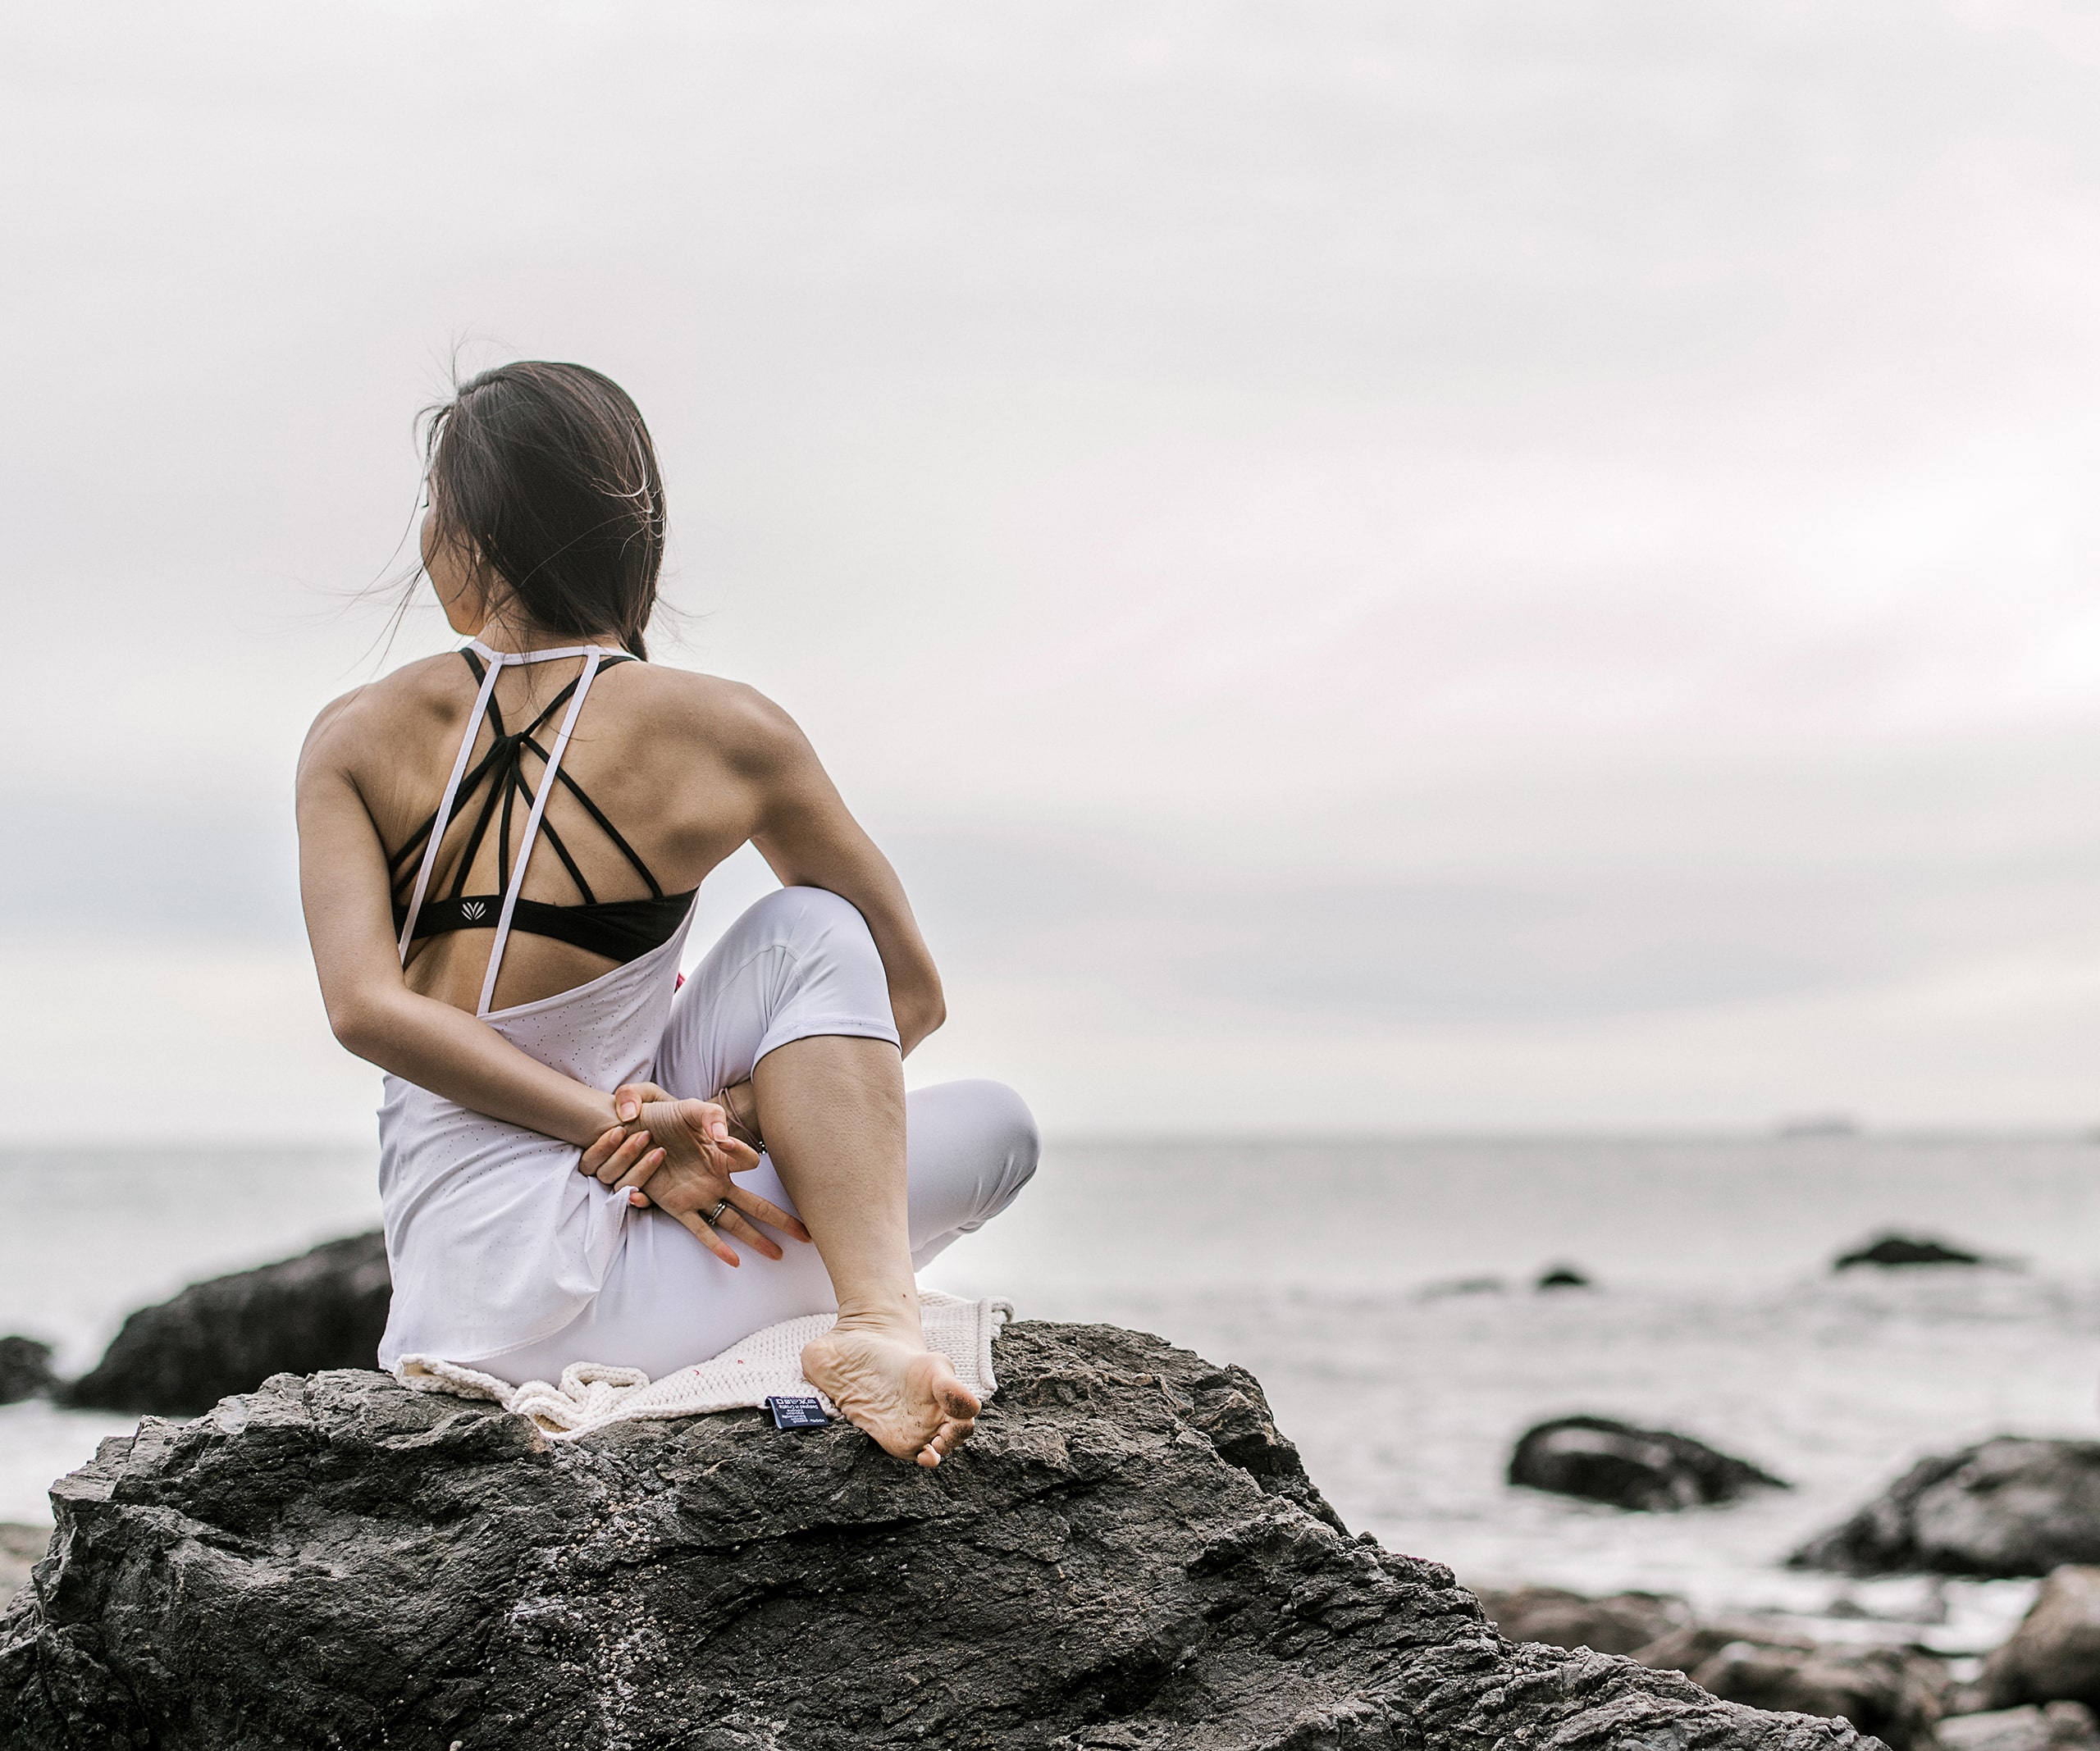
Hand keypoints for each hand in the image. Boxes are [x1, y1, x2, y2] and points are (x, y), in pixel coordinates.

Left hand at [578, 1082, 809, 1266]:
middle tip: (805, 1234)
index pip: (748, 1160)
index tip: (721, 1141)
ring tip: (778, 1254)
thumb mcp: (688, 1107)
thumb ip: (708, 1114)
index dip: (740, 1152)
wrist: (628, 1129)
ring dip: (756, 1238)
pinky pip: (701, 1229)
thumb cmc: (661, 1115)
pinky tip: (734, 1261)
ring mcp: (699, 1195)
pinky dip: (717, 1246)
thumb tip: (722, 1133)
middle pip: (755, 1204)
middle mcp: (716, 1178)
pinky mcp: (677, 1206)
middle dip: (781, 1219)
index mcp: (722, 1154)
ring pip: (734, 1222)